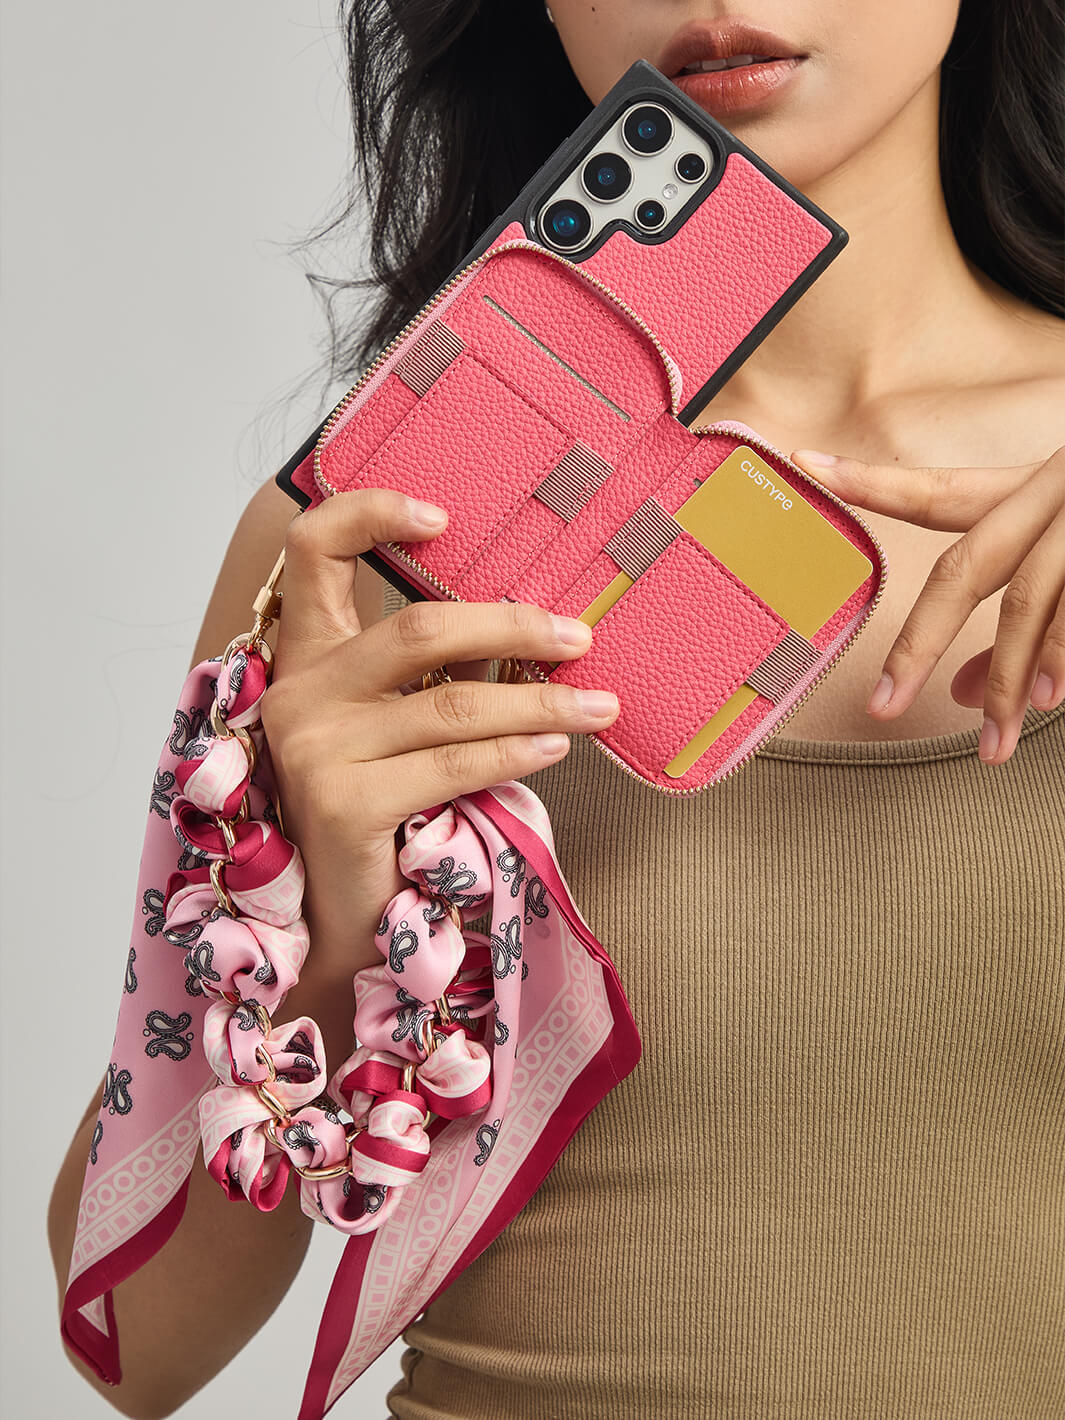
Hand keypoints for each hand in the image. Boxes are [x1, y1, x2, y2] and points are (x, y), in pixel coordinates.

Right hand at [259, 487, 618, 997]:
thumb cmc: (375, 811)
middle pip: (418, 626)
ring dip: (540, 699)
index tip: (443, 515)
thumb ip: (437, 673)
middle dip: (512, 626)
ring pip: (452, 703)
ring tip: (598, 704)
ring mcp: (315, 749)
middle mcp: (299, 692)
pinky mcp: (343, 804)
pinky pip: (454, 764)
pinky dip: (517, 751)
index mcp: (306, 657)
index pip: (312, 549)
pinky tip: (556, 744)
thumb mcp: (395, 726)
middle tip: (578, 636)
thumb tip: (528, 623)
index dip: (369, 511)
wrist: (336, 918)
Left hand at [789, 445, 1064, 764]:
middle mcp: (1058, 491)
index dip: (870, 482)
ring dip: (1010, 676)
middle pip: (967, 568)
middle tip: (881, 709)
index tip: (805, 464)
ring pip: (1033, 599)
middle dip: (917, 642)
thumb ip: (1015, 621)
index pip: (937, 492)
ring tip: (993, 742)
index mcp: (1033, 488)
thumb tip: (959, 695)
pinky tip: (1054, 699)